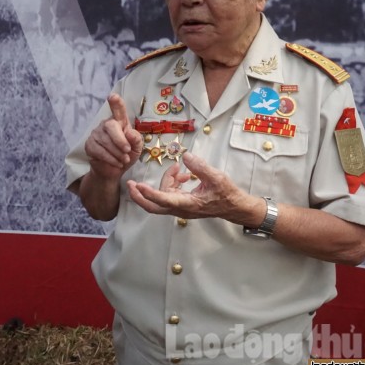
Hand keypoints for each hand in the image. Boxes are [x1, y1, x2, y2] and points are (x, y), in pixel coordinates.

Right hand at [84, 94, 142, 180]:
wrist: (115, 170)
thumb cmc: (127, 155)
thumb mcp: (137, 147)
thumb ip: (136, 139)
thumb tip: (129, 133)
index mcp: (120, 121)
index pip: (118, 110)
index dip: (116, 103)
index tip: (113, 97)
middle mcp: (107, 124)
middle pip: (111, 126)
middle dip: (120, 140)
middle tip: (127, 151)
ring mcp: (96, 133)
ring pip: (105, 141)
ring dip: (117, 153)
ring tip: (124, 160)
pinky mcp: (89, 144)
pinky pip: (99, 150)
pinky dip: (110, 158)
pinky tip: (117, 163)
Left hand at [127, 152, 256, 225]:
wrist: (234, 207)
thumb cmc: (226, 194)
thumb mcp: (216, 177)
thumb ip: (199, 167)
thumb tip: (185, 156)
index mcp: (187, 204)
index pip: (163, 200)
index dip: (150, 193)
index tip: (139, 185)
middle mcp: (180, 208)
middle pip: (153, 206)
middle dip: (140, 196)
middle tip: (130, 184)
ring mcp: (180, 207)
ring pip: (163, 195)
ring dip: (166, 180)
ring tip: (179, 169)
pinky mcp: (182, 204)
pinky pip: (170, 193)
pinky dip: (173, 183)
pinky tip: (184, 175)